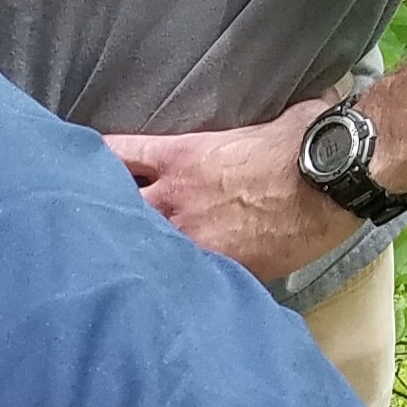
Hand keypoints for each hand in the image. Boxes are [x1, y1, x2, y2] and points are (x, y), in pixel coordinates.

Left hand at [101, 101, 364, 284]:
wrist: (335, 180)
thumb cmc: (309, 139)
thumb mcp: (272, 117)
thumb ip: (257, 119)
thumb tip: (288, 107)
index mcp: (180, 157)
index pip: (114, 154)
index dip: (91, 162)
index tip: (71, 168)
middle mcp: (172, 199)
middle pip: (108, 209)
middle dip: (93, 218)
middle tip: (79, 229)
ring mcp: (190, 237)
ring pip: (137, 249)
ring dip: (126, 256)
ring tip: (107, 271)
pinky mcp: (216, 268)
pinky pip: (179, 279)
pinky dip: (167, 286)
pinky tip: (156, 299)